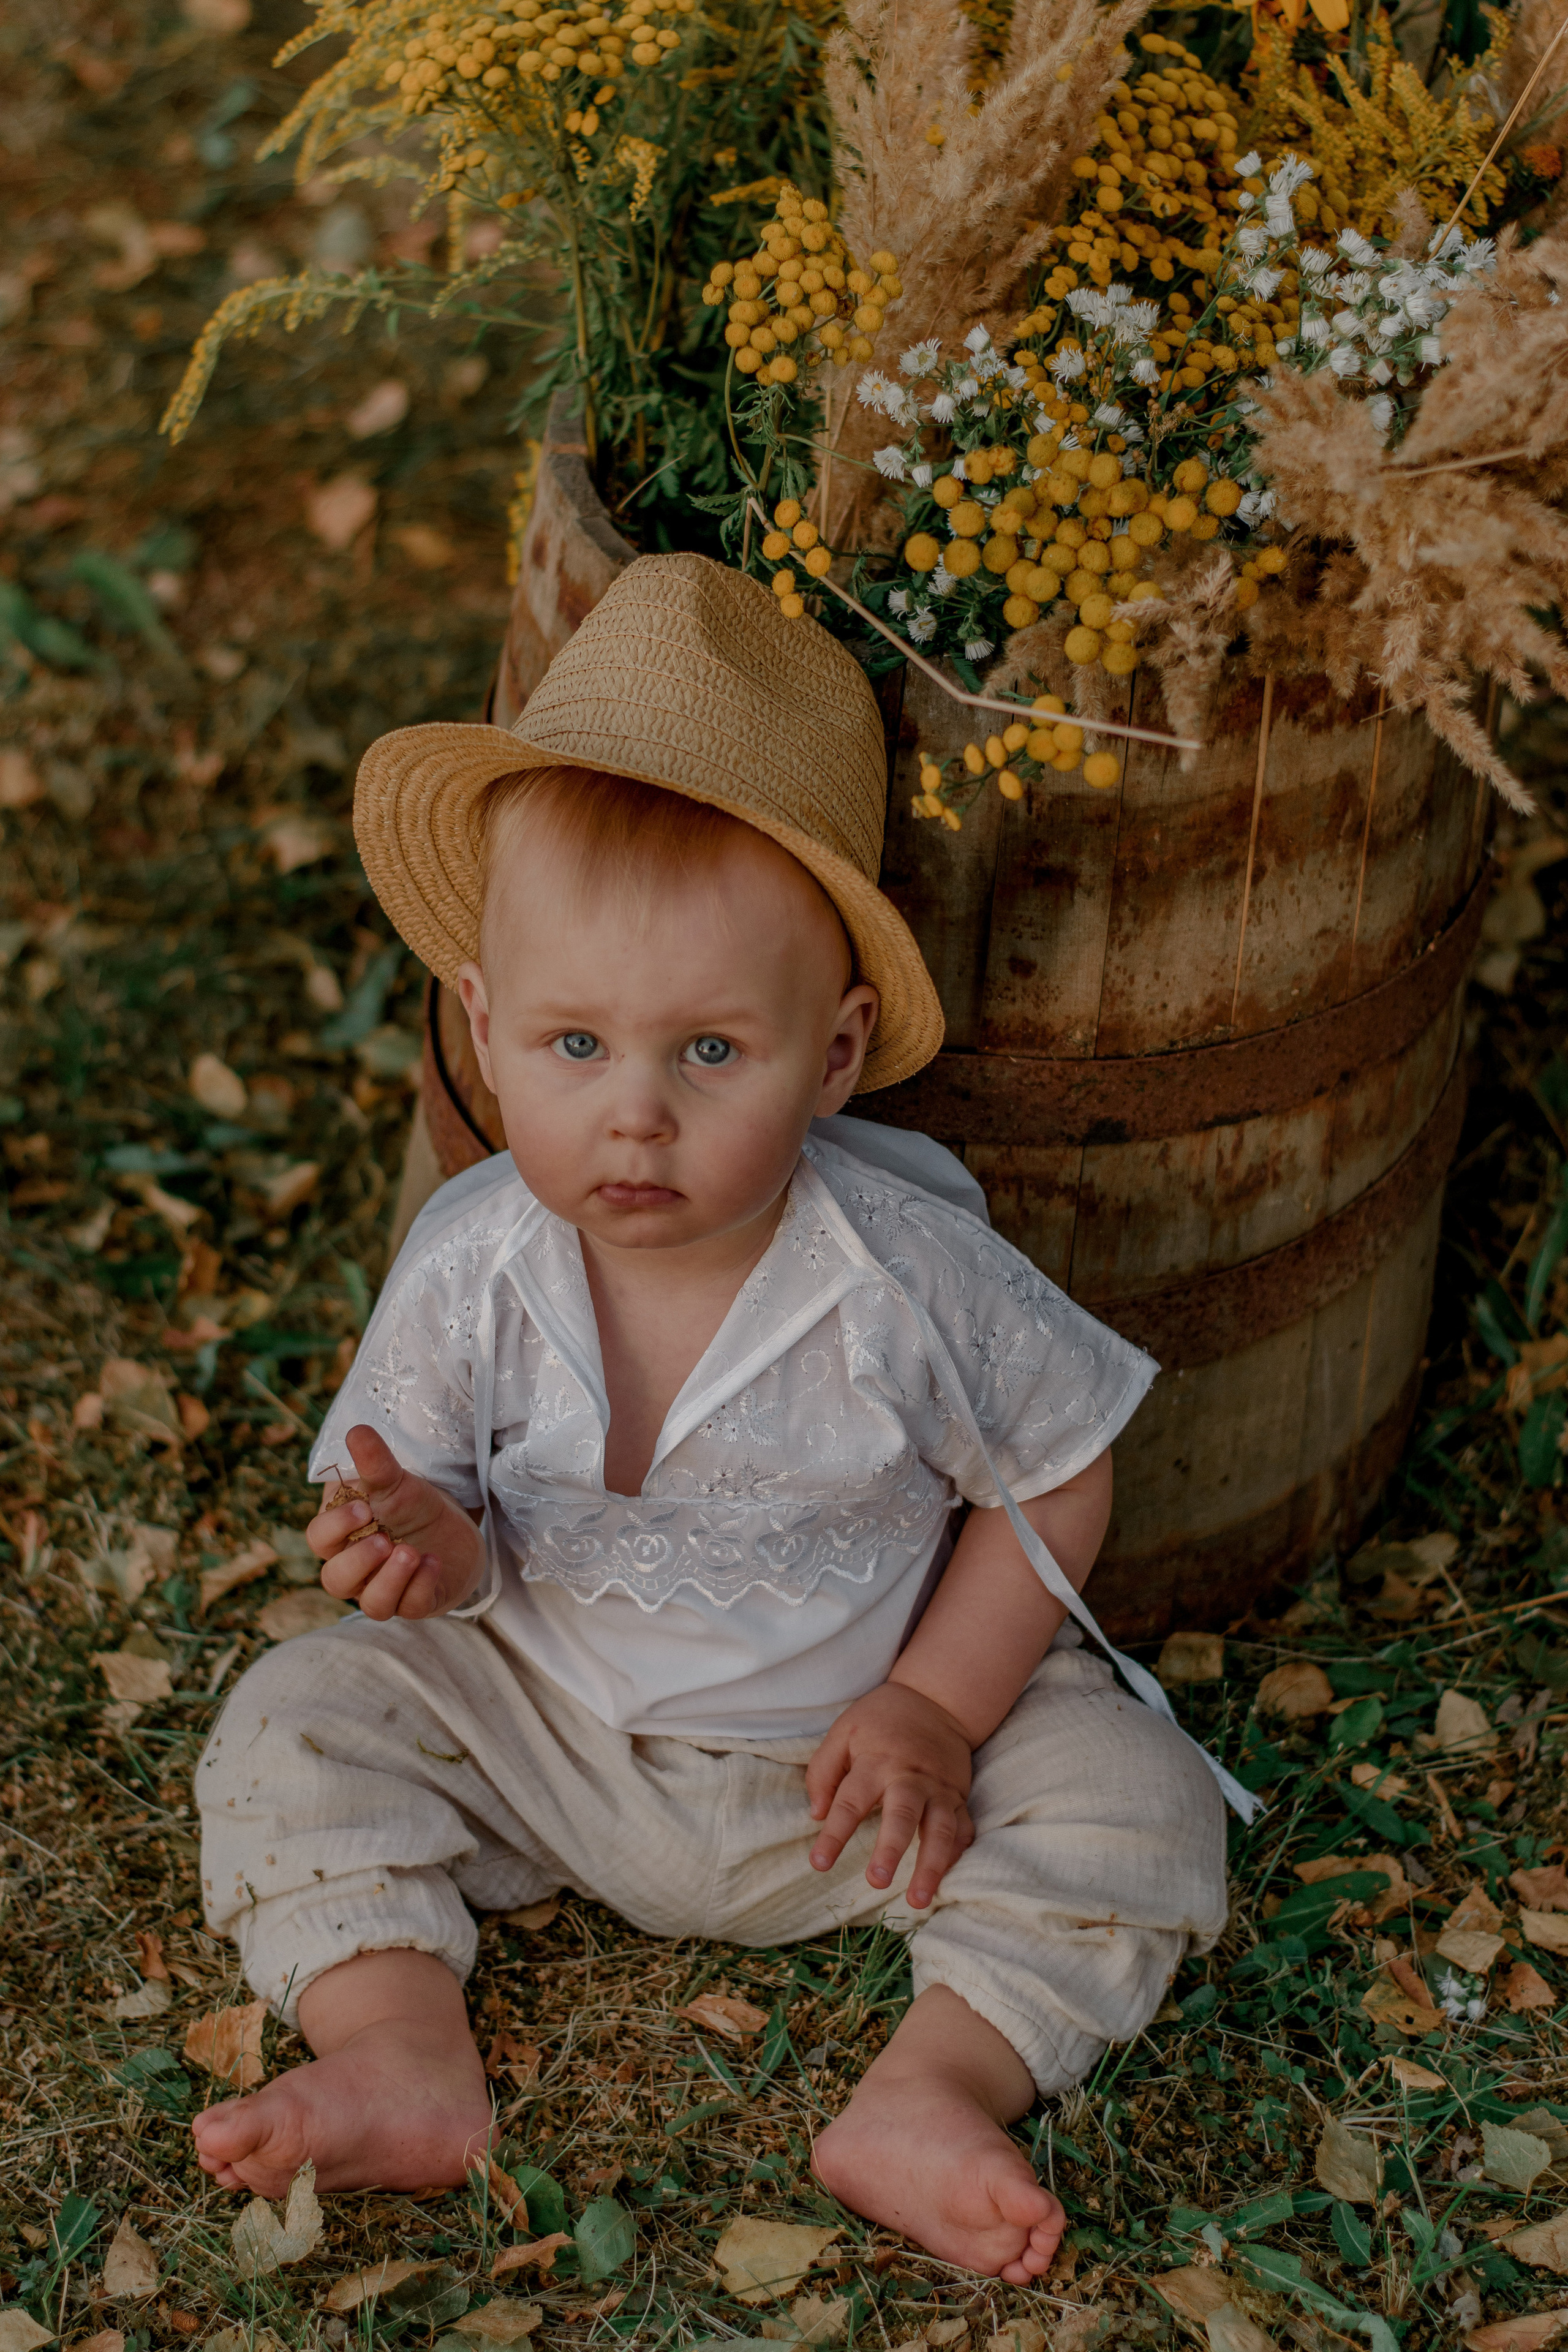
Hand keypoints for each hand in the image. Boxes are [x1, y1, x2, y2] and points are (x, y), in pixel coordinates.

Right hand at [307, 1424, 485, 1621]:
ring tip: (411, 1552)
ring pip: (372, 1604)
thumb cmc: (410, 1505)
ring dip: (390, 1580)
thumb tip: (357, 1431)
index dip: (335, 1527)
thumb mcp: (395, 1481)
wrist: (452, 1528)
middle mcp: (356, 1571)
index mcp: (341, 1538)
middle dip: (358, 1562)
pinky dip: (421, 1586)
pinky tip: (433, 1562)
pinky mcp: (417, 1602)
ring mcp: (386, 1590)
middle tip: (383, 1539)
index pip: (319, 1539)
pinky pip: (411, 1608)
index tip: (363, 1507)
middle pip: (336, 1580)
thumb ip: (375, 1462)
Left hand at [804, 1682, 974, 1910]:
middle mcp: (910, 1778)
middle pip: (902, 1816)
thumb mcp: (843, 1731)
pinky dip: (957, 1855)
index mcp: (876, 1763)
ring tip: (918, 1900)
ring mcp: (939, 1789)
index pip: (850, 1803)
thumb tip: (816, 1815)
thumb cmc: (881, 1720)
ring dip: (931, 1866)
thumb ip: (824, 1771)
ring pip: (940, 1830)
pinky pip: (963, 1829)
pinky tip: (946, 1880)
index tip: (819, 1864)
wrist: (935, 1699)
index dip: (834, 1835)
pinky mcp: (959, 1796)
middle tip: (877, 1881)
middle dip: (891, 1849)